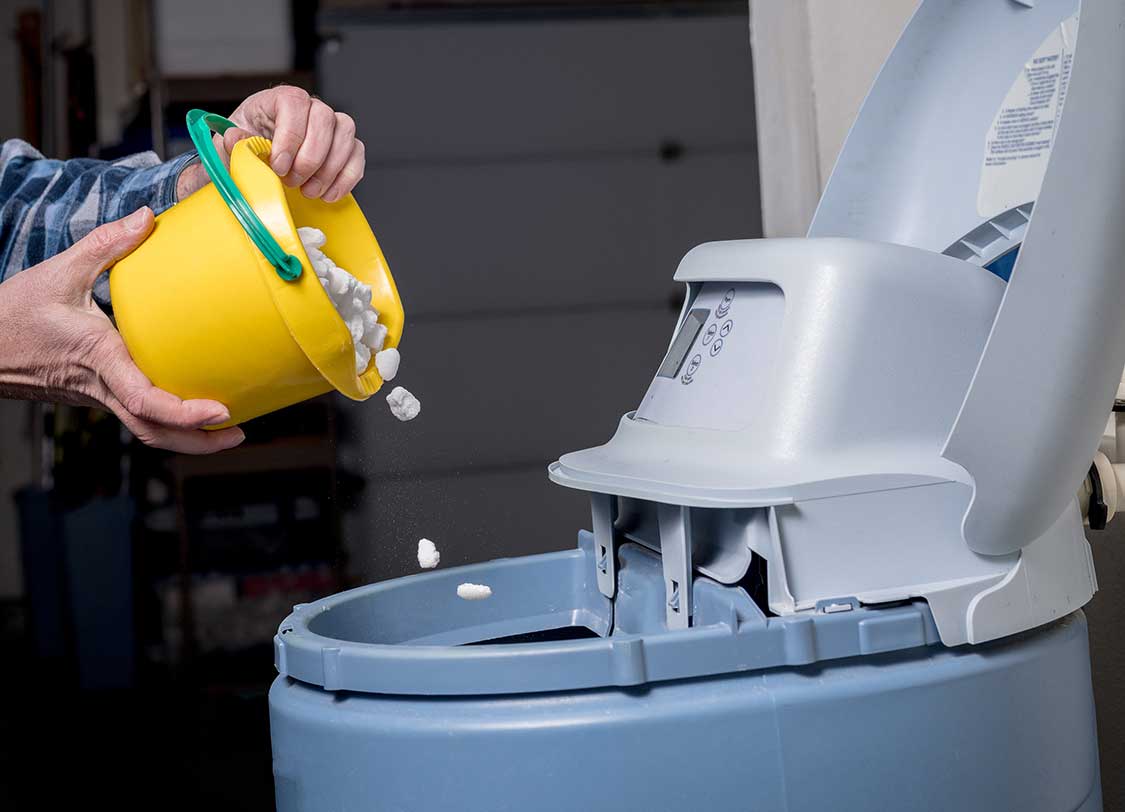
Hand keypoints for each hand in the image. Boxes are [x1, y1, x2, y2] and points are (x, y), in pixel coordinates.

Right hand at [0, 208, 245, 453]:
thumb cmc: (12, 313)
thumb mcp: (59, 272)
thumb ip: (107, 245)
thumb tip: (148, 218)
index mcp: (98, 358)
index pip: (145, 400)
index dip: (184, 413)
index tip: (219, 411)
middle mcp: (102, 385)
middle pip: (153, 431)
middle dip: (198, 441)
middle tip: (238, 433)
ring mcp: (100, 396)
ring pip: (146, 430)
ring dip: (187, 438)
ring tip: (226, 430)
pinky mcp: (98, 395)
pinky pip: (137, 416)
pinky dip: (168, 421)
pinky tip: (193, 407)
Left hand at [178, 86, 365, 203]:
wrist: (256, 166)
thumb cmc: (244, 152)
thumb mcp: (229, 148)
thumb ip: (231, 144)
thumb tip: (237, 138)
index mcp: (278, 100)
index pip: (294, 103)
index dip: (290, 136)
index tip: (279, 166)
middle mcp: (309, 108)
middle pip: (325, 119)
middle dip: (310, 158)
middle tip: (292, 182)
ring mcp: (330, 126)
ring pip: (346, 136)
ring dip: (329, 170)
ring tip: (308, 191)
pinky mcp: (345, 146)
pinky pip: (357, 155)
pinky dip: (346, 178)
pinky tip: (328, 194)